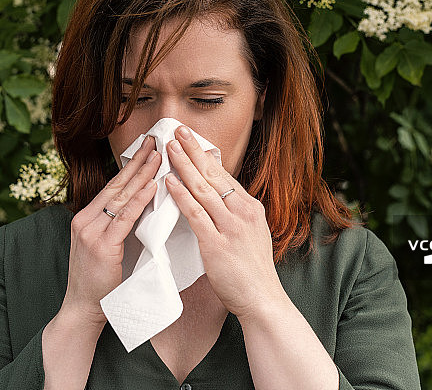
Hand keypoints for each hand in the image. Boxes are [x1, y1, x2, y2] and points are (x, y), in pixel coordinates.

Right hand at [59, 135, 160, 326]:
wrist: (84, 308)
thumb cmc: (100, 280)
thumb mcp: (107, 245)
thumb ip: (119, 225)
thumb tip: (145, 204)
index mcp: (86, 217)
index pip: (112, 185)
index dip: (130, 166)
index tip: (146, 148)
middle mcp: (86, 219)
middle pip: (116, 184)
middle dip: (137, 161)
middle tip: (155, 142)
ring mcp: (91, 231)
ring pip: (121, 196)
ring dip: (142, 174)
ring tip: (158, 156)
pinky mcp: (101, 245)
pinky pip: (125, 217)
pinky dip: (140, 200)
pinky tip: (152, 186)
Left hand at [164, 125, 287, 320]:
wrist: (262, 299)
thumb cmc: (252, 271)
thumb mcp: (251, 233)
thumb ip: (236, 215)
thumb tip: (219, 196)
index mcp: (251, 208)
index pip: (224, 176)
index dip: (205, 156)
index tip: (191, 140)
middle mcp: (243, 213)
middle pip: (214, 175)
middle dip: (193, 151)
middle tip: (178, 131)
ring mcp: (231, 228)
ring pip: (203, 190)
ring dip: (184, 166)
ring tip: (169, 149)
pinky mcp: (216, 244)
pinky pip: (195, 214)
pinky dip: (181, 195)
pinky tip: (169, 182)